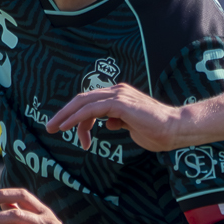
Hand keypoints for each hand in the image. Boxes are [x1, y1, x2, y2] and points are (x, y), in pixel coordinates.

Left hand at [46, 83, 195, 151]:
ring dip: (66, 116)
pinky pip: (92, 109)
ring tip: (54, 128)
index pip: (90, 102)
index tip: (66, 130)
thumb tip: (108, 124)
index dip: (76, 115)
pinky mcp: (120, 103)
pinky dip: (77, 118)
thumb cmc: (157, 131)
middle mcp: (117, 92)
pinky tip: (68, 127)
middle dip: (64, 112)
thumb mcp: (131, 127)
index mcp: (119, 96)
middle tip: (50, 126)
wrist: (174, 130)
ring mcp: (118, 96)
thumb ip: (118, 122)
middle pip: (82, 99)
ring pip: (84, 102)